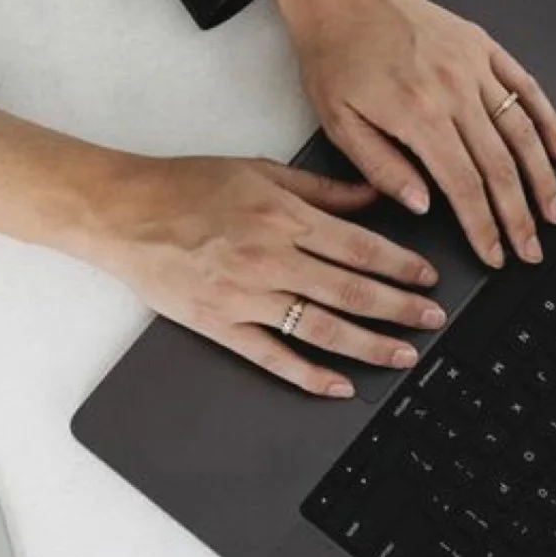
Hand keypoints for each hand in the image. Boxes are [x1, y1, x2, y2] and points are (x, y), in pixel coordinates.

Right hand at [0, 108, 446, 397]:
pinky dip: (310, 374)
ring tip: (403, 355)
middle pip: (350, 290)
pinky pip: (274, 356)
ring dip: (369, 345)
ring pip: (321, 327)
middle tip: (432, 321)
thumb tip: (374, 196)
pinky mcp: (221, 325)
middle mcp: (270, 257)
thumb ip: (322, 189)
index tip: (428, 280)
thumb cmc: (185, 186)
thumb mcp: (260, 170)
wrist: (122, 212)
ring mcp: (245, 296)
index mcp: (283, 215)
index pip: (359, 247)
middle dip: (400, 308)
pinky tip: (339, 386)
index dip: (401, 267)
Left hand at [267, 0, 555, 267]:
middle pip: (501, 166)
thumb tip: (422, 205)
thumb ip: (382, 169)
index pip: (464, 185)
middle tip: (532, 249)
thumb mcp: (340, 125)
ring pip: (522, 131)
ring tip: (553, 212)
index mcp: (417, 113)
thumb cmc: (334, 57)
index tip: (496, 255)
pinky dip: (547, 120)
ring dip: (543, 178)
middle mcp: (454, 88)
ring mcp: (474, 65)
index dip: (484, 227)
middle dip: (520, 216)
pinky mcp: (483, 47)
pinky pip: (525, 87)